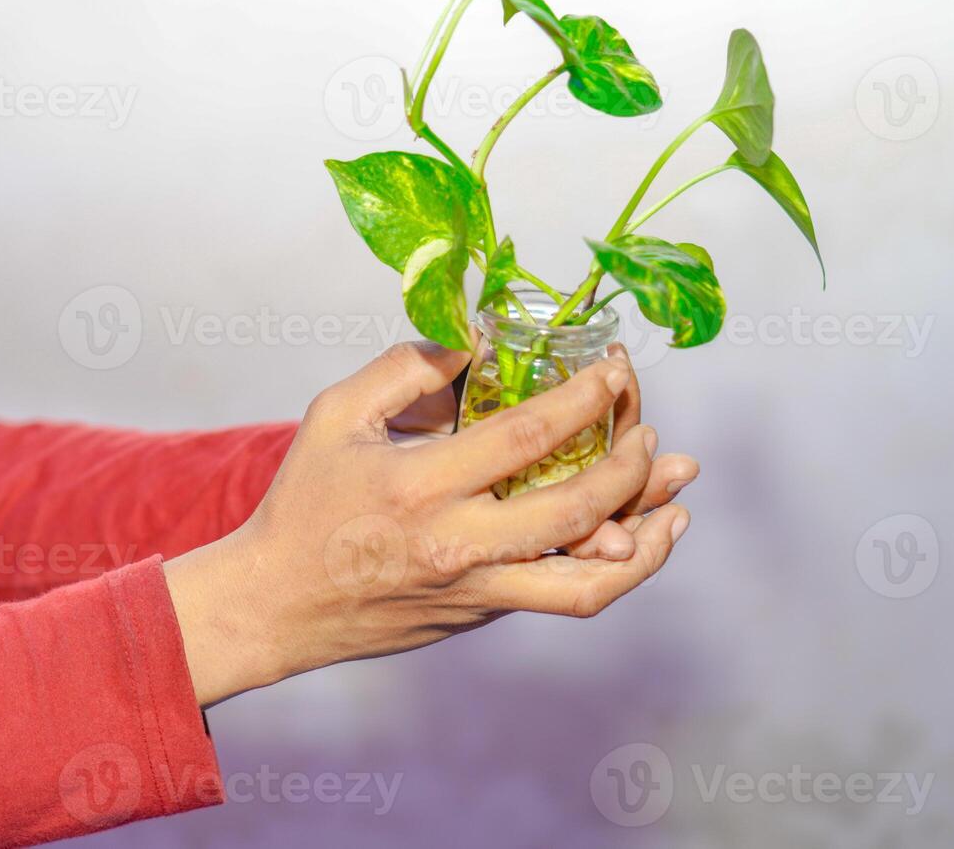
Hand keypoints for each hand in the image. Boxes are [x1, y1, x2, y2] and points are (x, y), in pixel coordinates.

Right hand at [164, 342, 697, 706]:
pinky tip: (638, 540)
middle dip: (629, 465)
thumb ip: (408, 367)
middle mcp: (456, 544)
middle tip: (647, 430)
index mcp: (420, 486)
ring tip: (678, 503)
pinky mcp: (482, 613)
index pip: (527, 437)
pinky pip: (563, 596)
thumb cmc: (304, 500)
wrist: (276, 604)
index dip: (584, 398)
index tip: (616, 370)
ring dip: (645, 541)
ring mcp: (475, 589)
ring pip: (587, 580)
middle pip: (574, 509)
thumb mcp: (338, 415)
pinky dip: (612, 569)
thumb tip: (481, 340)